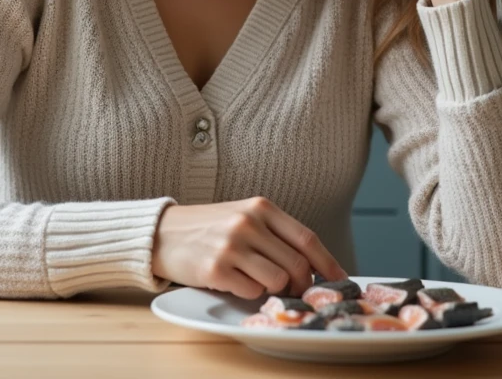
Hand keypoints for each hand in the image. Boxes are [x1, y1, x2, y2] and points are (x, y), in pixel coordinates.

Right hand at [150, 197, 349, 299]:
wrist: (162, 233)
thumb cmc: (208, 227)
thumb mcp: (244, 216)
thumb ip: (276, 234)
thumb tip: (314, 265)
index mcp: (260, 207)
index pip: (307, 239)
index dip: (328, 263)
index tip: (340, 280)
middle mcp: (248, 223)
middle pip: (297, 265)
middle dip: (303, 284)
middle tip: (297, 290)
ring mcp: (231, 246)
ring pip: (278, 281)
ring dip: (274, 289)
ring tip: (257, 281)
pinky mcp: (215, 269)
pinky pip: (251, 291)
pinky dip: (249, 292)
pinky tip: (235, 281)